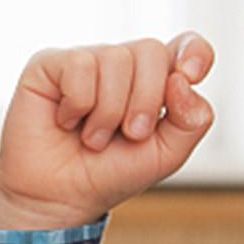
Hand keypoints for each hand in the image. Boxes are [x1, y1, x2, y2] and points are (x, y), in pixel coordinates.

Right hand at [0, 32, 214, 230]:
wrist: (59, 197)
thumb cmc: (110, 174)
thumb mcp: (166, 155)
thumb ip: (192, 121)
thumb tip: (181, 80)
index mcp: (154, 82)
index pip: (186, 46)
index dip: (194, 52)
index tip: (191, 76)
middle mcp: (120, 65)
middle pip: (151, 50)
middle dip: (145, 100)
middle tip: (129, 134)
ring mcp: (85, 61)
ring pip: (115, 58)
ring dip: (108, 111)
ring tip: (92, 137)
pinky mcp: (49, 63)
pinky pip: (79, 65)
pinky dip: (78, 103)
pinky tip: (67, 120)